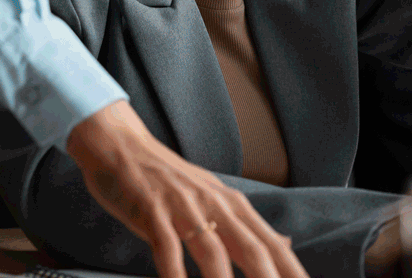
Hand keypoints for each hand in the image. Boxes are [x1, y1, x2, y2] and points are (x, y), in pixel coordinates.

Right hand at [66, 100, 308, 277]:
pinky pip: (167, 247)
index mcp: (233, 204)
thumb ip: (248, 225)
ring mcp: (184, 206)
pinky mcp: (152, 210)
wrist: (121, 146)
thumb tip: (285, 244)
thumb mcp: (214, 197)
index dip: (290, 270)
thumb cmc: (169, 179)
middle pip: (250, 247)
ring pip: (212, 250)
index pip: (271, 243)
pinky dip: (175, 273)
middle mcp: (214, 204)